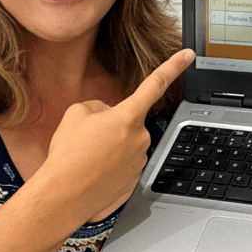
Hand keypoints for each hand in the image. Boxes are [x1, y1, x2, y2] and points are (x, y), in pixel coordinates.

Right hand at [42, 49, 194, 224]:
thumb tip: (108, 114)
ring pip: (126, 145)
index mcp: (128, 116)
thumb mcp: (76, 113)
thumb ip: (99, 106)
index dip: (174, 65)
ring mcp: (139, 161)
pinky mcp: (134, 182)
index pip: (156, 83)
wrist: (62, 197)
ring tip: (87, 159)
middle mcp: (140, 137)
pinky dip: (108, 168)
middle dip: (114, 126)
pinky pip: (123, 166)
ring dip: (110, 148)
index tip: (189, 54)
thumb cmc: (68, 154)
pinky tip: (93, 174)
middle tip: (89, 140)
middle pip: (130, 122)